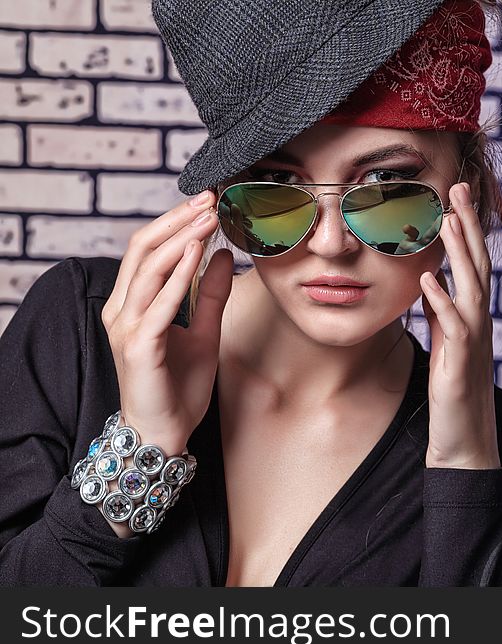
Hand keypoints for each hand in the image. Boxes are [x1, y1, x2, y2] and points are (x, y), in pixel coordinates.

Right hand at [101, 190, 233, 534]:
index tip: (208, 201)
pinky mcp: (138, 347)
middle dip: (177, 220)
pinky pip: (159, 303)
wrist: (165, 433)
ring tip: (208, 216)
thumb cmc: (178, 386)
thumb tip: (226, 255)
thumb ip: (210, 295)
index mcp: (132, 304)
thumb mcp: (204, 332)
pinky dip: (178, 274)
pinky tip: (198, 252)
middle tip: (210, 198)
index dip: (175, 222)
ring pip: (148, 268)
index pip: (148, 250)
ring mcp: (126, 327)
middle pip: (143, 249)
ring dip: (180, 238)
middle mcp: (121, 310)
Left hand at [419, 182, 500, 469]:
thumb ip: (442, 311)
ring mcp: (475, 340)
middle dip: (468, 225)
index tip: (455, 197)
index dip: (466, 230)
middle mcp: (480, 321)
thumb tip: (432, 282)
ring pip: (473, 287)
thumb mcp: (447, 342)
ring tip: (445, 219)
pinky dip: (442, 299)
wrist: (466, 440)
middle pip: (479, 264)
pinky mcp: (462, 362)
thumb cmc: (454, 391)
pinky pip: (454, 325)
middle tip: (457, 188)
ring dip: (460, 252)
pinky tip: (428, 278)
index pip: (474, 263)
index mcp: (474, 315)